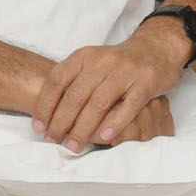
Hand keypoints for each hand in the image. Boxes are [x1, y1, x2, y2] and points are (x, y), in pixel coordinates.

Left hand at [31, 22, 189, 152]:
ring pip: (99, 103)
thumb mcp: (91, 63)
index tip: (39, 128)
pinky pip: (129, 106)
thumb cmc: (118, 64)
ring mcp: (126, 71)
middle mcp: (103, 61)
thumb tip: (47, 116)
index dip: (45, 106)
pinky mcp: (147, 82)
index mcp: (84, 56)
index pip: (57, 81)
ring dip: (83, 128)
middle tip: (53, 141)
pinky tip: (105, 138)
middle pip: (76, 95)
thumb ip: (72, 82)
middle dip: (61, 122)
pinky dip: (116, 123)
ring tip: (74, 146)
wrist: (156, 49)